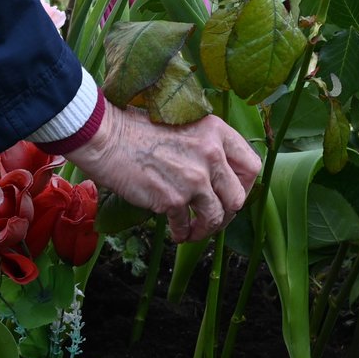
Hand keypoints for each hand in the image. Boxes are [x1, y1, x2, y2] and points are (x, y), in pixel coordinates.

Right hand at [67, 101, 261, 242]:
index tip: (232, 192)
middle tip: (214, 217)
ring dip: (206, 229)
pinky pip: (186, 225)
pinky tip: (175, 232)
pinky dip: (182, 233)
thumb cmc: (138, 128)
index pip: (252, 165)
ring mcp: (194, 178)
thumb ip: (207, 145)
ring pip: (216, 217)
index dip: (245, 184)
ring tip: (194, 230)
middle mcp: (211, 154)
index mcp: (217, 132)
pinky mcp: (172, 199)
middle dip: (227, 213)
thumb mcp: (184, 125)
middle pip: (238, 197)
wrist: (107, 136)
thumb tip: (219, 174)